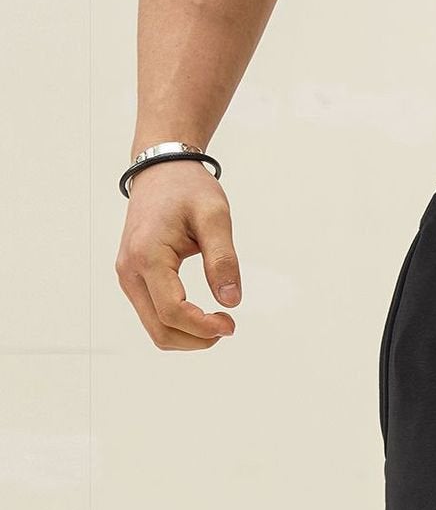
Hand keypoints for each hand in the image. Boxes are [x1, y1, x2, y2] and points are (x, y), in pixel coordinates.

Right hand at [115, 162, 241, 350]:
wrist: (160, 170)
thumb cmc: (187, 188)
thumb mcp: (214, 216)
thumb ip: (223, 259)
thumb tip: (231, 301)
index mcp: (147, 255)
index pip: (172, 312)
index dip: (204, 328)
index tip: (232, 323)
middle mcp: (130, 270)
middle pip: (161, 330)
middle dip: (197, 339)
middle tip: (228, 326)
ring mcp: (128, 276)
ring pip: (155, 328)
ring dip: (188, 335)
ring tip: (217, 320)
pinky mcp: (133, 278)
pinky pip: (153, 316)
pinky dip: (178, 325)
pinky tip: (201, 314)